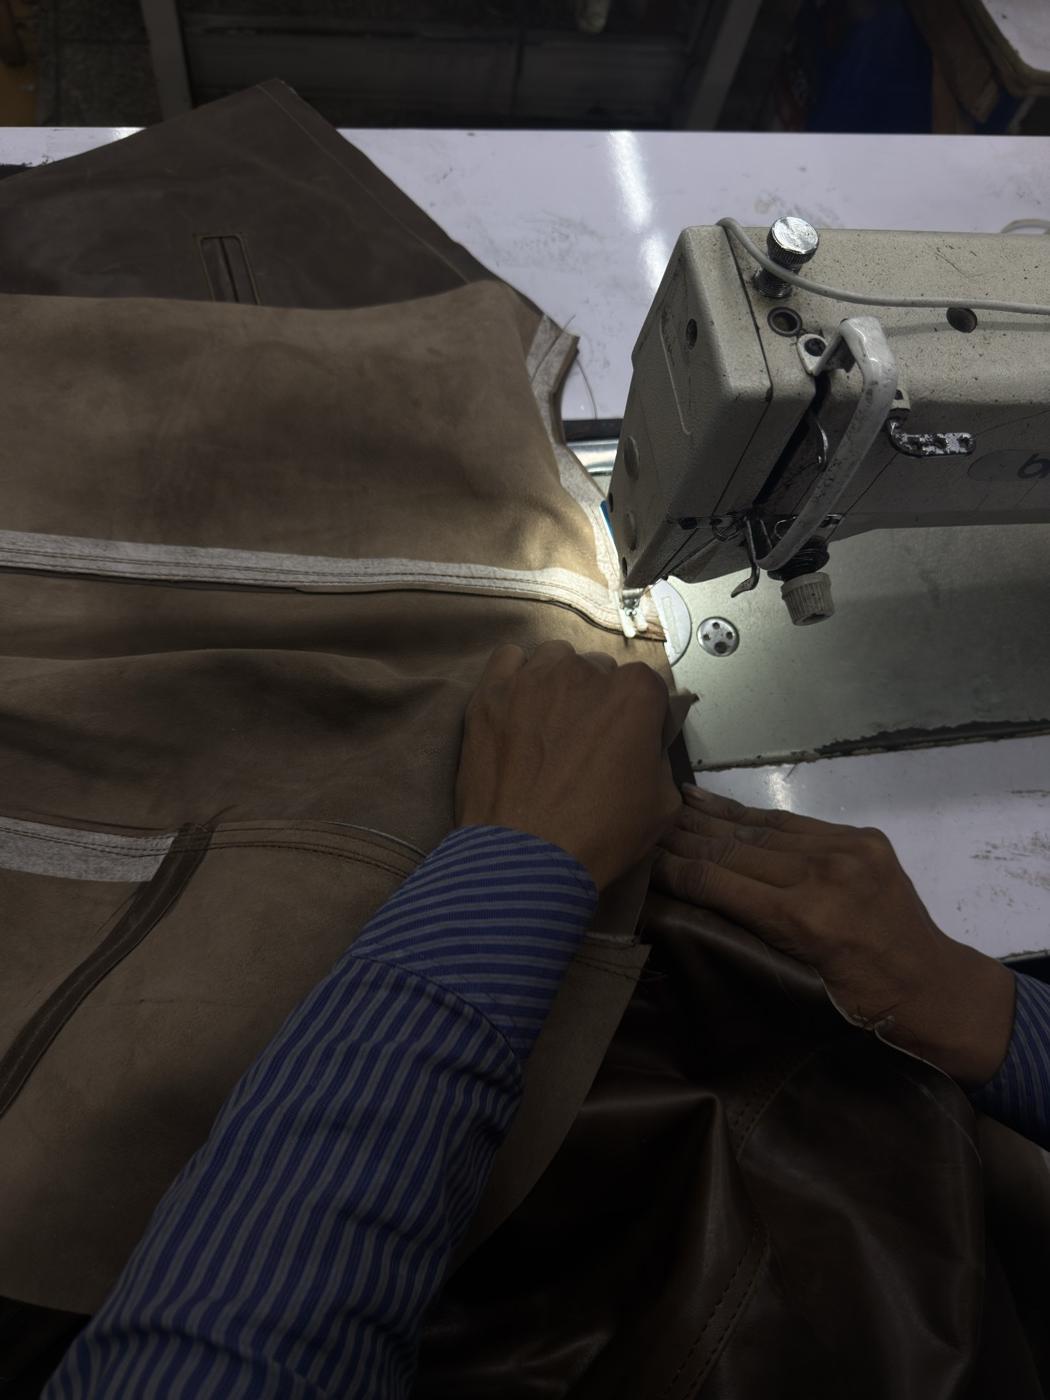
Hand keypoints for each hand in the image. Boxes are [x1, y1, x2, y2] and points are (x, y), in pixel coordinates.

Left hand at [456, 642, 679, 890]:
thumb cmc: (598, 835)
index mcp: (634, 693)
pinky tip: (517, 706)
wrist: (524, 858)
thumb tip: (646, 745)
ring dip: (558, 684)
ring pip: (555, 660)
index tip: (632, 741)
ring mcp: (533, 678)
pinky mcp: (491, 693)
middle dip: (598, 700)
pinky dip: (516, 676)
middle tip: (587, 742)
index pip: (648, 686)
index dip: (642, 715)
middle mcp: (584, 672)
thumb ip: (659, 757)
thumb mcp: (663, 804)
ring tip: (550, 724)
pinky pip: (508, 660)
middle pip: (599, 671)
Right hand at [653, 786, 1014, 1086]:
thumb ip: (748, 934)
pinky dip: (752, 815)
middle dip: (683, 837)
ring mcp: (846, 850)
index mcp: (806, 918)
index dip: (672, 868)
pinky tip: (719, 805)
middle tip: (642, 824)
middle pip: (735, 848)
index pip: (719, 881)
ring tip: (672, 803)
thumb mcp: (794, 980)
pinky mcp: (861, 838)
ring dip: (712, 817)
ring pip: (761, 828)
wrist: (934, 990)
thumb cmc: (858, 1007)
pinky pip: (793, 823)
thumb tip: (686, 904)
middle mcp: (825, 873)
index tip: (637, 858)